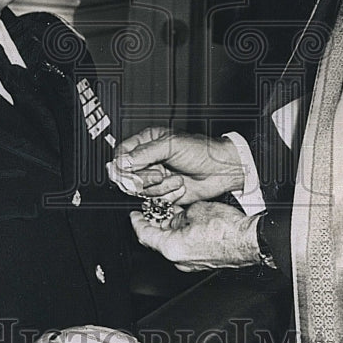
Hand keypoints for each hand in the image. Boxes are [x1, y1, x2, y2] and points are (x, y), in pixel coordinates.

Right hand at [108, 127, 243, 205]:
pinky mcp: (162, 192)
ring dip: (160, 187)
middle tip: (160, 172)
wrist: (221, 171)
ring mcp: (155, 177)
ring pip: (140, 190)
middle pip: (127, 175)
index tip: (128, 170)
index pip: (122, 153)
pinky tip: (179, 187)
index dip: (122, 164)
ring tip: (176, 178)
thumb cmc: (202, 151)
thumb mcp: (172, 145)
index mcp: (148, 142)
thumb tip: (123, 161)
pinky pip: (153, 200)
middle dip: (145, 178)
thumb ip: (145, 153)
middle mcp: (149, 160)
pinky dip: (167, 195)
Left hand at [129, 200, 261, 271]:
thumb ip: (179, 214)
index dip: (137, 222)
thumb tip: (175, 216)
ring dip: (170, 228)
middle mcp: (179, 260)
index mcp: (172, 247)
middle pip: (158, 240)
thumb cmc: (226, 228)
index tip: (134, 215)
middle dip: (155, 223)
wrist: (249, 240)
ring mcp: (191, 263)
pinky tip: (188, 222)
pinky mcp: (202, 262)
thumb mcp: (196, 210)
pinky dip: (182, 235)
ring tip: (174, 212)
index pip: (145, 235)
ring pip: (172, 244)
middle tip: (153, 210)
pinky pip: (185, 248)